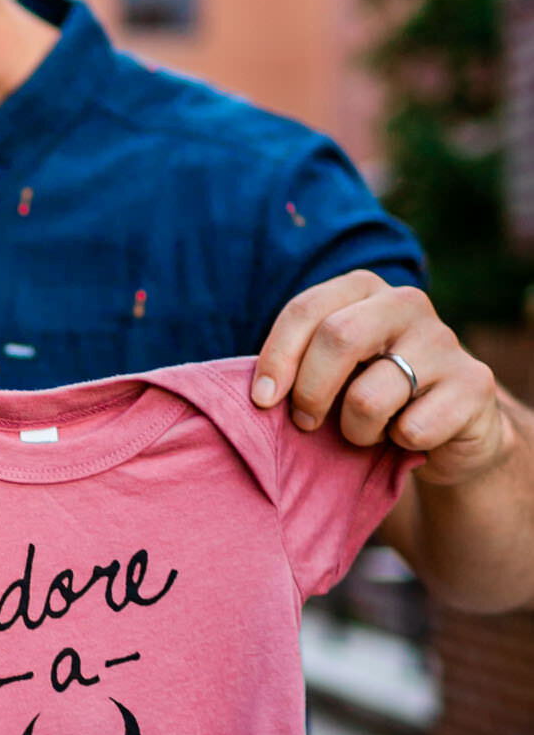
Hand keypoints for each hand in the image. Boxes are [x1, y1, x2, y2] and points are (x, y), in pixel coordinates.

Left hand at [251, 272, 505, 486]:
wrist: (450, 428)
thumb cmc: (371, 395)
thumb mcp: (332, 372)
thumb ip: (298, 366)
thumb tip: (260, 393)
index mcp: (363, 289)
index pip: (306, 310)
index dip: (277, 358)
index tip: (262, 400)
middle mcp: (406, 303)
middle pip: (338, 338)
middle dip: (311, 393)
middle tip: (305, 423)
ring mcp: (445, 340)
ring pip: (370, 396)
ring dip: (356, 430)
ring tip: (368, 431)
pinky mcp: (474, 383)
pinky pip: (412, 428)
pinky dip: (400, 445)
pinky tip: (409, 436)